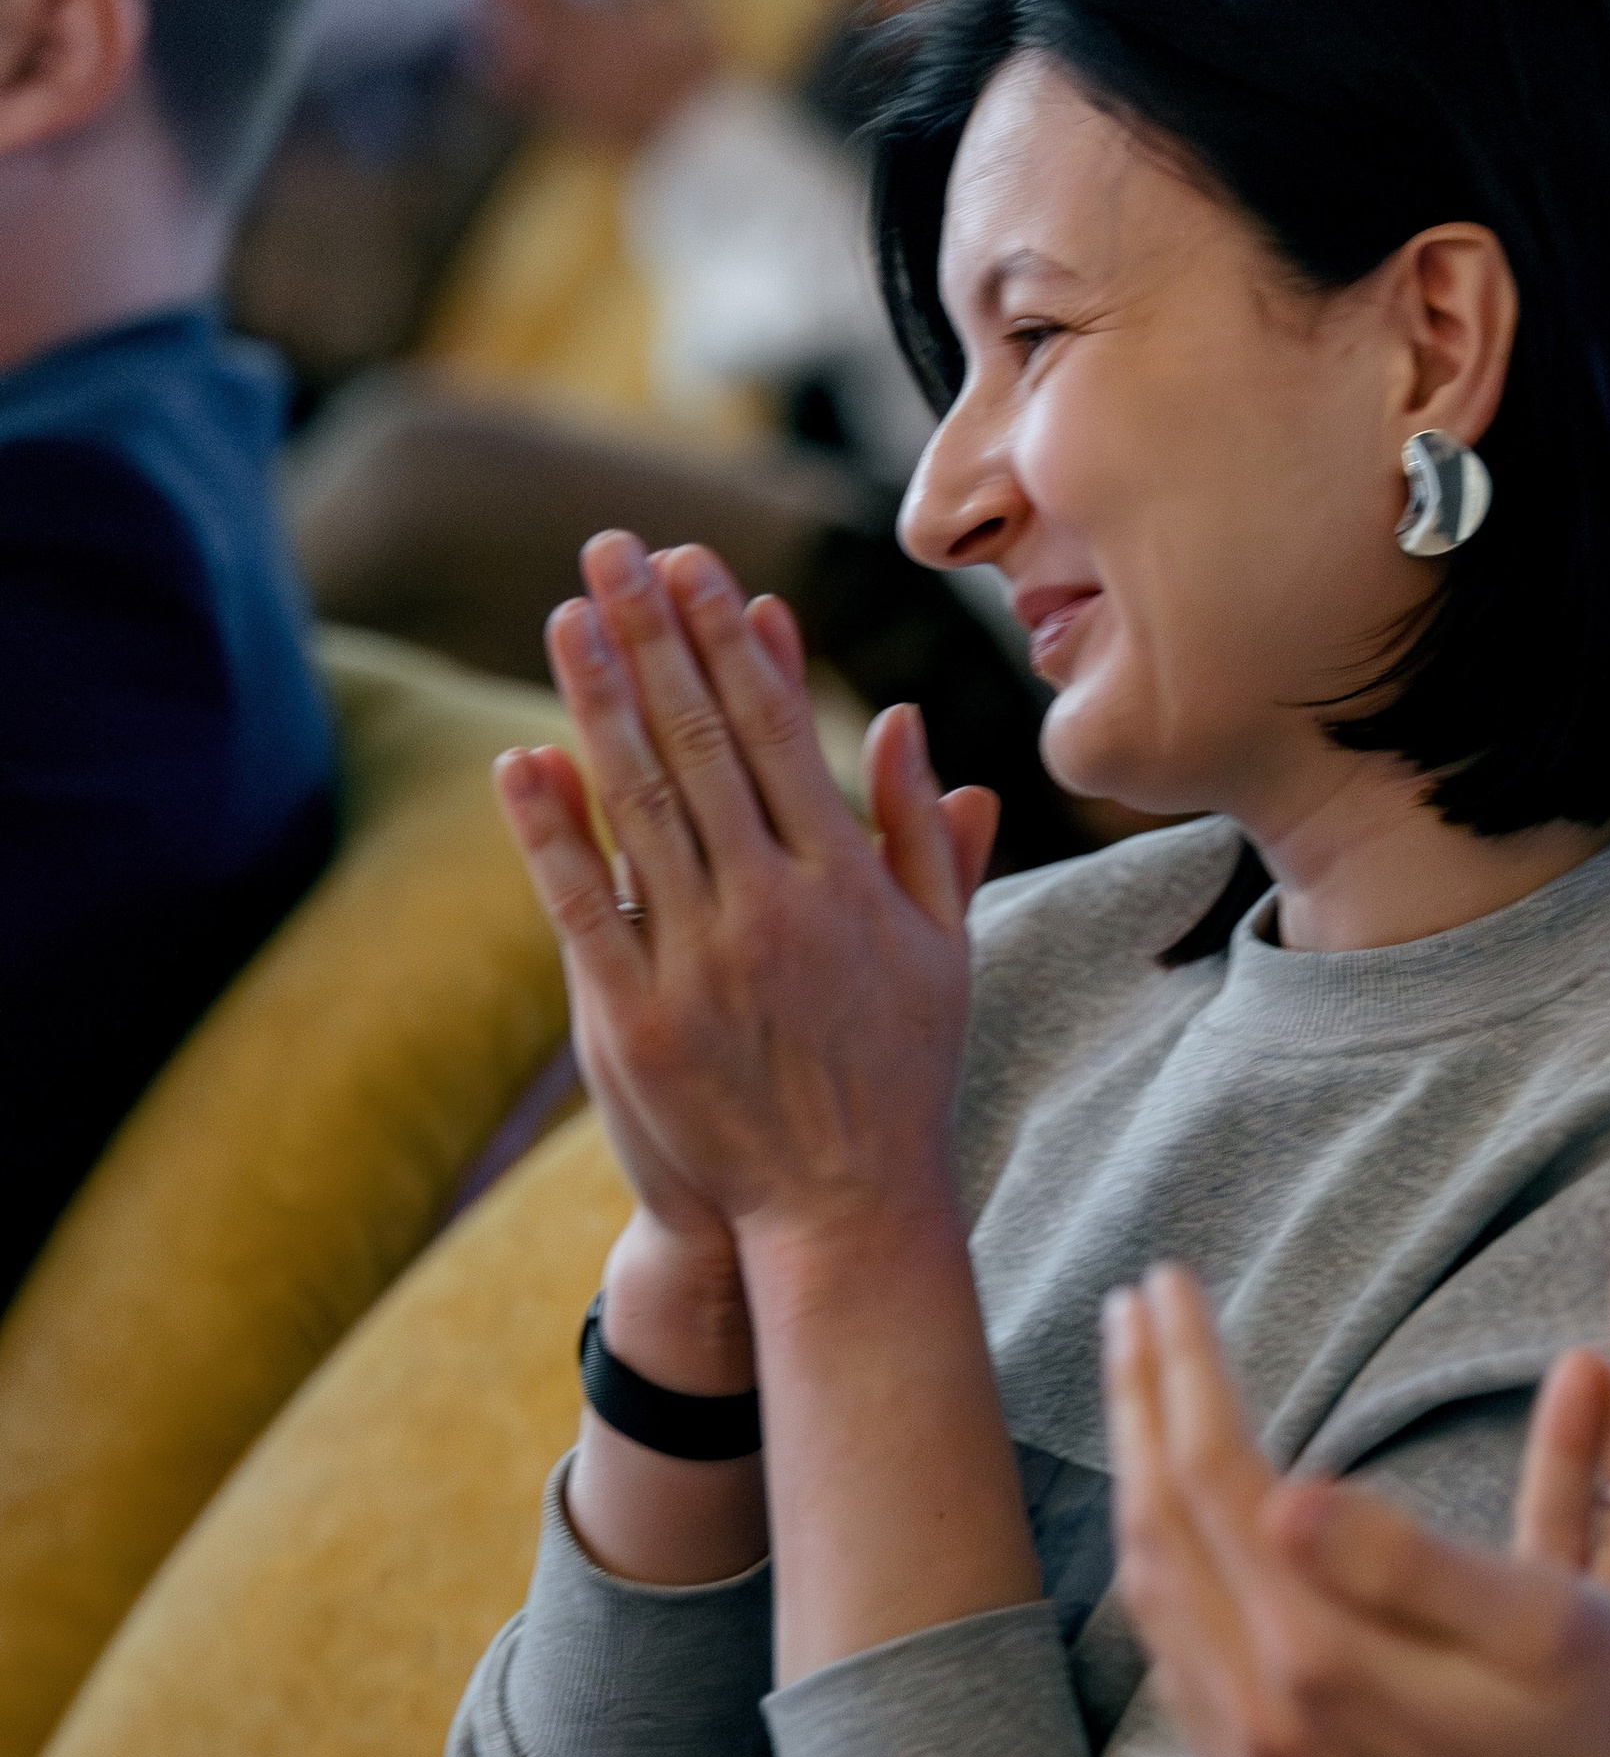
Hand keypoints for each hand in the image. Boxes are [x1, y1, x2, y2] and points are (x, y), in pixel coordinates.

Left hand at [495, 534, 1002, 1318]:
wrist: (842, 1208)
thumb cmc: (898, 1074)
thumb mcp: (941, 949)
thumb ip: (919, 834)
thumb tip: (904, 722)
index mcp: (845, 882)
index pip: (776, 728)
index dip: (730, 638)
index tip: (694, 565)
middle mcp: (772, 907)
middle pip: (699, 740)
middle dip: (653, 634)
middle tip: (612, 548)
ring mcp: (698, 962)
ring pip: (638, 803)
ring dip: (597, 699)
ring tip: (566, 614)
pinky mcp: (634, 1019)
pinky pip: (582, 905)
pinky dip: (550, 829)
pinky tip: (522, 756)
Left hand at [1106, 1266, 1609, 1756]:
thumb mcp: (1550, 1627)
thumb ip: (1405, 1563)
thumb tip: (1276, 1492)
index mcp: (1325, 1663)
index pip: (1216, 1480)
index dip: (1186, 1373)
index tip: (1168, 1285)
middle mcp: (1268, 1728)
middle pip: (1165, 1536)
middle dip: (1142, 1411)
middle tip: (1133, 1313)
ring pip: (1161, 1608)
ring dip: (1144, 1491)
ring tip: (1145, 1403)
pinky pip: (1187, 1676)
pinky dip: (1170, 1583)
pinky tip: (1185, 1542)